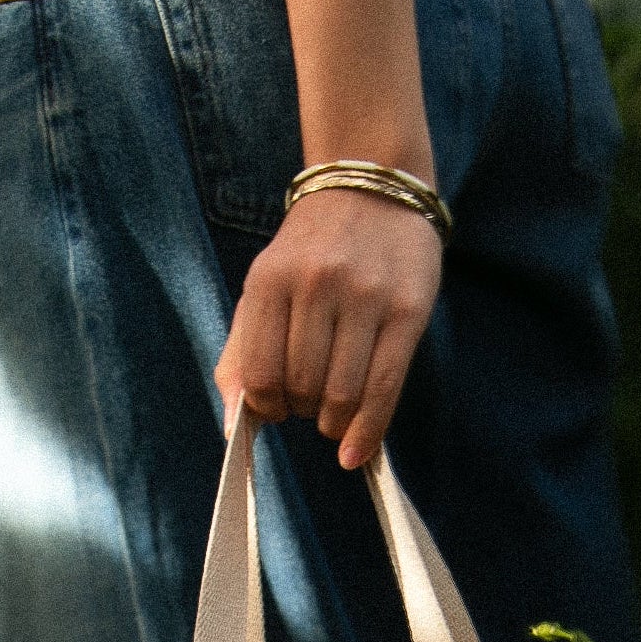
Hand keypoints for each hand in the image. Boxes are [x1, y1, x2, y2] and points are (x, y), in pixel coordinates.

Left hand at [214, 187, 441, 469]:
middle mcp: (317, 285)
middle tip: (310, 405)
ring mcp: (366, 296)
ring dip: (334, 422)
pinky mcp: (408, 310)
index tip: (275, 411)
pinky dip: (369, 430)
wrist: (371, 190)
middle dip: (304, 412)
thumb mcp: (263, 288)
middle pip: (304, 388)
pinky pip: (385, 387)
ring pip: (343, 393)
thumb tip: (232, 425)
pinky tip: (358, 451)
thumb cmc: (311, 253)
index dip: (266, 407)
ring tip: (334, 416)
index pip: (260, 374)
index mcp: (270, 280)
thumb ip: (241, 353)